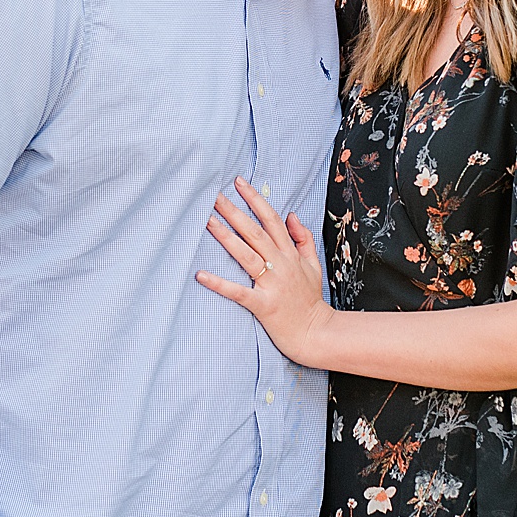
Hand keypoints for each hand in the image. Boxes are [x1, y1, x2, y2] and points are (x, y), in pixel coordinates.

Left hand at [197, 177, 336, 365]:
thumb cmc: (309, 300)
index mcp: (290, 254)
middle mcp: (281, 265)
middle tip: (213, 194)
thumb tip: (291, 215)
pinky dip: (220, 284)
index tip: (239, 182)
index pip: (272, 219)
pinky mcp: (263, 305)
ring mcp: (272, 284)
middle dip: (234, 211)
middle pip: (255, 232)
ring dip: (225, 237)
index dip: (255, 199)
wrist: (315, 334)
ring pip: (246, 255)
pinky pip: (239, 293)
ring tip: (206, 221)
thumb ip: (303, 239)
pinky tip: (201, 274)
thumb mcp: (313, 265)